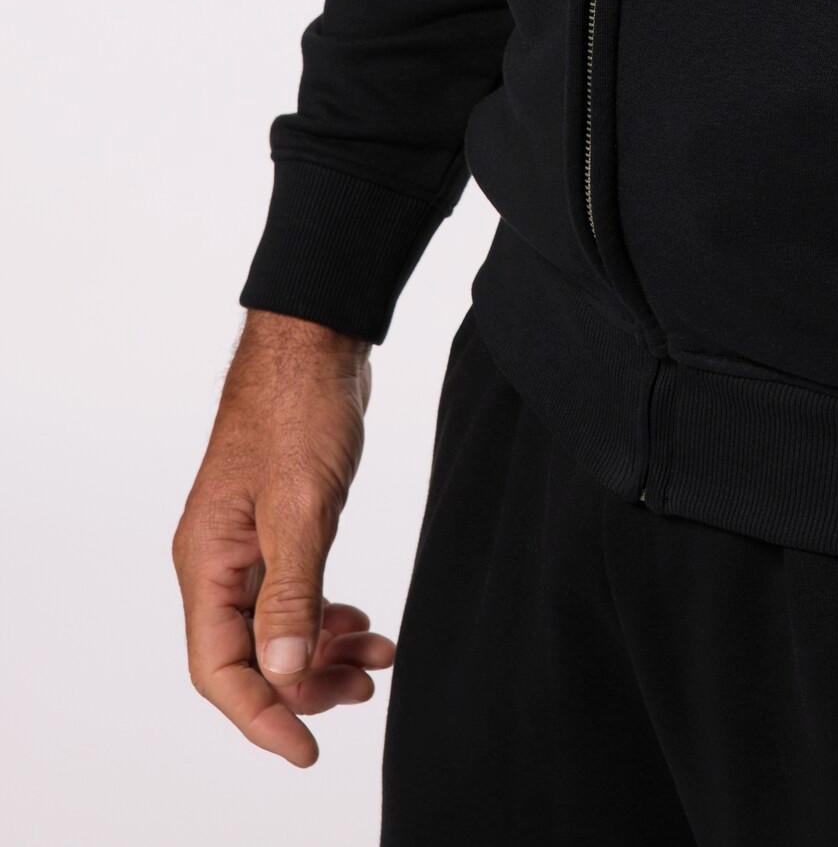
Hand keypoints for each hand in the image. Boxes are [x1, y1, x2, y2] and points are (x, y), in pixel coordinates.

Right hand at [173, 308, 394, 767]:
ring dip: (322, 650)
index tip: (306, 748)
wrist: (316, 341)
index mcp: (208, 561)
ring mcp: (247, 543)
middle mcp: (218, 560)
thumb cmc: (298, 410)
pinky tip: (361, 620)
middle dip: (304, 683)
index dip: (261, 715)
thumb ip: (291, 591)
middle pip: (249, 656)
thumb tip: (280, 671)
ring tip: (377, 658)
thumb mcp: (302, 505)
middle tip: (364, 689)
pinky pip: (293, 594)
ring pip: (275, 627)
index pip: (219, 668)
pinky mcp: (278, 526)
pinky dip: (326, 614)